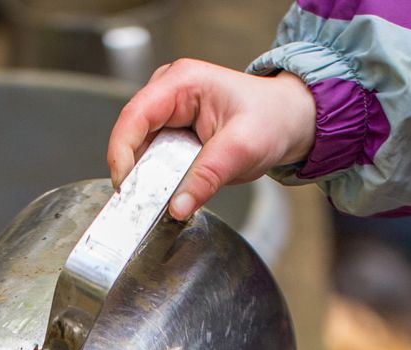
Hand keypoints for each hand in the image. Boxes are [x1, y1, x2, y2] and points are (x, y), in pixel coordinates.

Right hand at [108, 61, 317, 219]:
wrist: (288, 120)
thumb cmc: (271, 120)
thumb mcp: (242, 150)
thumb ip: (207, 177)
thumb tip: (177, 206)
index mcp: (182, 81)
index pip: (135, 115)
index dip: (122, 152)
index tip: (125, 187)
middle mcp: (168, 91)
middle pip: (131, 133)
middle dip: (134, 170)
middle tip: (141, 203)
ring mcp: (168, 110)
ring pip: (139, 148)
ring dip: (146, 176)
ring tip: (158, 199)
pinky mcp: (172, 129)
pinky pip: (153, 156)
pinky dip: (156, 177)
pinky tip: (167, 191)